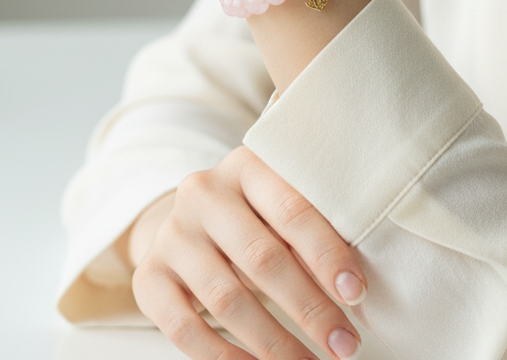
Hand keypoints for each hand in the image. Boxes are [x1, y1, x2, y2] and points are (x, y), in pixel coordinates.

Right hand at [131, 146, 366, 359]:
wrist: (192, 221)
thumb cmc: (258, 218)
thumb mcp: (281, 207)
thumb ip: (311, 231)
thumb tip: (357, 289)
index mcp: (246, 166)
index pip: (291, 209)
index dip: (327, 255)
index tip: (357, 295)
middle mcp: (203, 192)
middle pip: (261, 258)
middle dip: (309, 309)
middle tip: (345, 346)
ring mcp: (172, 234)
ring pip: (225, 299)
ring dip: (274, 343)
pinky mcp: (149, 275)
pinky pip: (184, 328)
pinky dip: (224, 359)